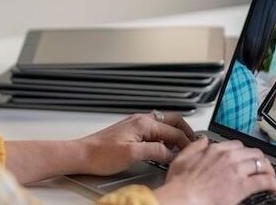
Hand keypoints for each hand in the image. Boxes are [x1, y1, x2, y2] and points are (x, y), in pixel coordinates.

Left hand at [76, 112, 196, 175]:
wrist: (82, 154)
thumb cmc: (101, 154)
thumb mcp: (133, 155)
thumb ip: (155, 151)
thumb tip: (171, 153)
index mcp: (143, 123)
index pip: (173, 130)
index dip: (186, 142)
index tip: (193, 152)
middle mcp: (140, 120)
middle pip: (171, 121)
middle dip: (184, 132)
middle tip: (192, 145)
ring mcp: (135, 125)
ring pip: (163, 126)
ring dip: (174, 136)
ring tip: (180, 149)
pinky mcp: (131, 132)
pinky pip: (153, 132)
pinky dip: (163, 139)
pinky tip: (162, 150)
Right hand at [154, 138, 275, 204]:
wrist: (183, 197)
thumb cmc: (180, 184)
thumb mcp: (182, 158)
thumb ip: (195, 147)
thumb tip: (202, 140)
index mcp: (215, 150)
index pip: (237, 145)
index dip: (244, 152)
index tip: (245, 158)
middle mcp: (229, 157)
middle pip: (253, 153)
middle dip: (259, 160)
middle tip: (261, 167)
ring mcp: (237, 170)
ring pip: (262, 165)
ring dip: (268, 171)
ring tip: (270, 177)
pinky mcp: (243, 186)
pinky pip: (265, 181)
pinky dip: (273, 184)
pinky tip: (274, 188)